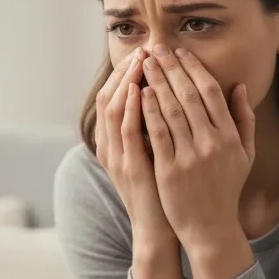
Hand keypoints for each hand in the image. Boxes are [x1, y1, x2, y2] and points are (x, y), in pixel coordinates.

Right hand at [95, 49, 184, 278]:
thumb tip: (168, 99)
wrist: (161, 230)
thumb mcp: (159, 156)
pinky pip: (127, 133)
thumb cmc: (165, 192)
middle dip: (127, 71)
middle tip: (144, 48)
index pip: (116, 97)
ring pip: (115, 110)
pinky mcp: (132, 168)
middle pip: (111, 98)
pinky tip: (141, 90)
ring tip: (141, 60)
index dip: (128, 73)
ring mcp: (119, 158)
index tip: (147, 52)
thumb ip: (159, 128)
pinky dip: (132, 109)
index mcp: (118, 143)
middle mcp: (112, 148)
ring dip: (127, 83)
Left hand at [140, 44, 255, 256]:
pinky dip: (148, 111)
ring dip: (156, 83)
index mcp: (230, 137)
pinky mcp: (169, 170)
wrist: (210, 228)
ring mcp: (190, 157)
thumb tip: (240, 87)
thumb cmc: (225, 189)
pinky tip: (140, 93)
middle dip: (171, 68)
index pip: (211, 92)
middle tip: (157, 49)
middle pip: (189, 96)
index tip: (180, 52)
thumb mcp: (244, 155)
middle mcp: (212, 143)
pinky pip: (157, 134)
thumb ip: (244, 120)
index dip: (194, 69)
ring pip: (171, 111)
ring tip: (144, 64)